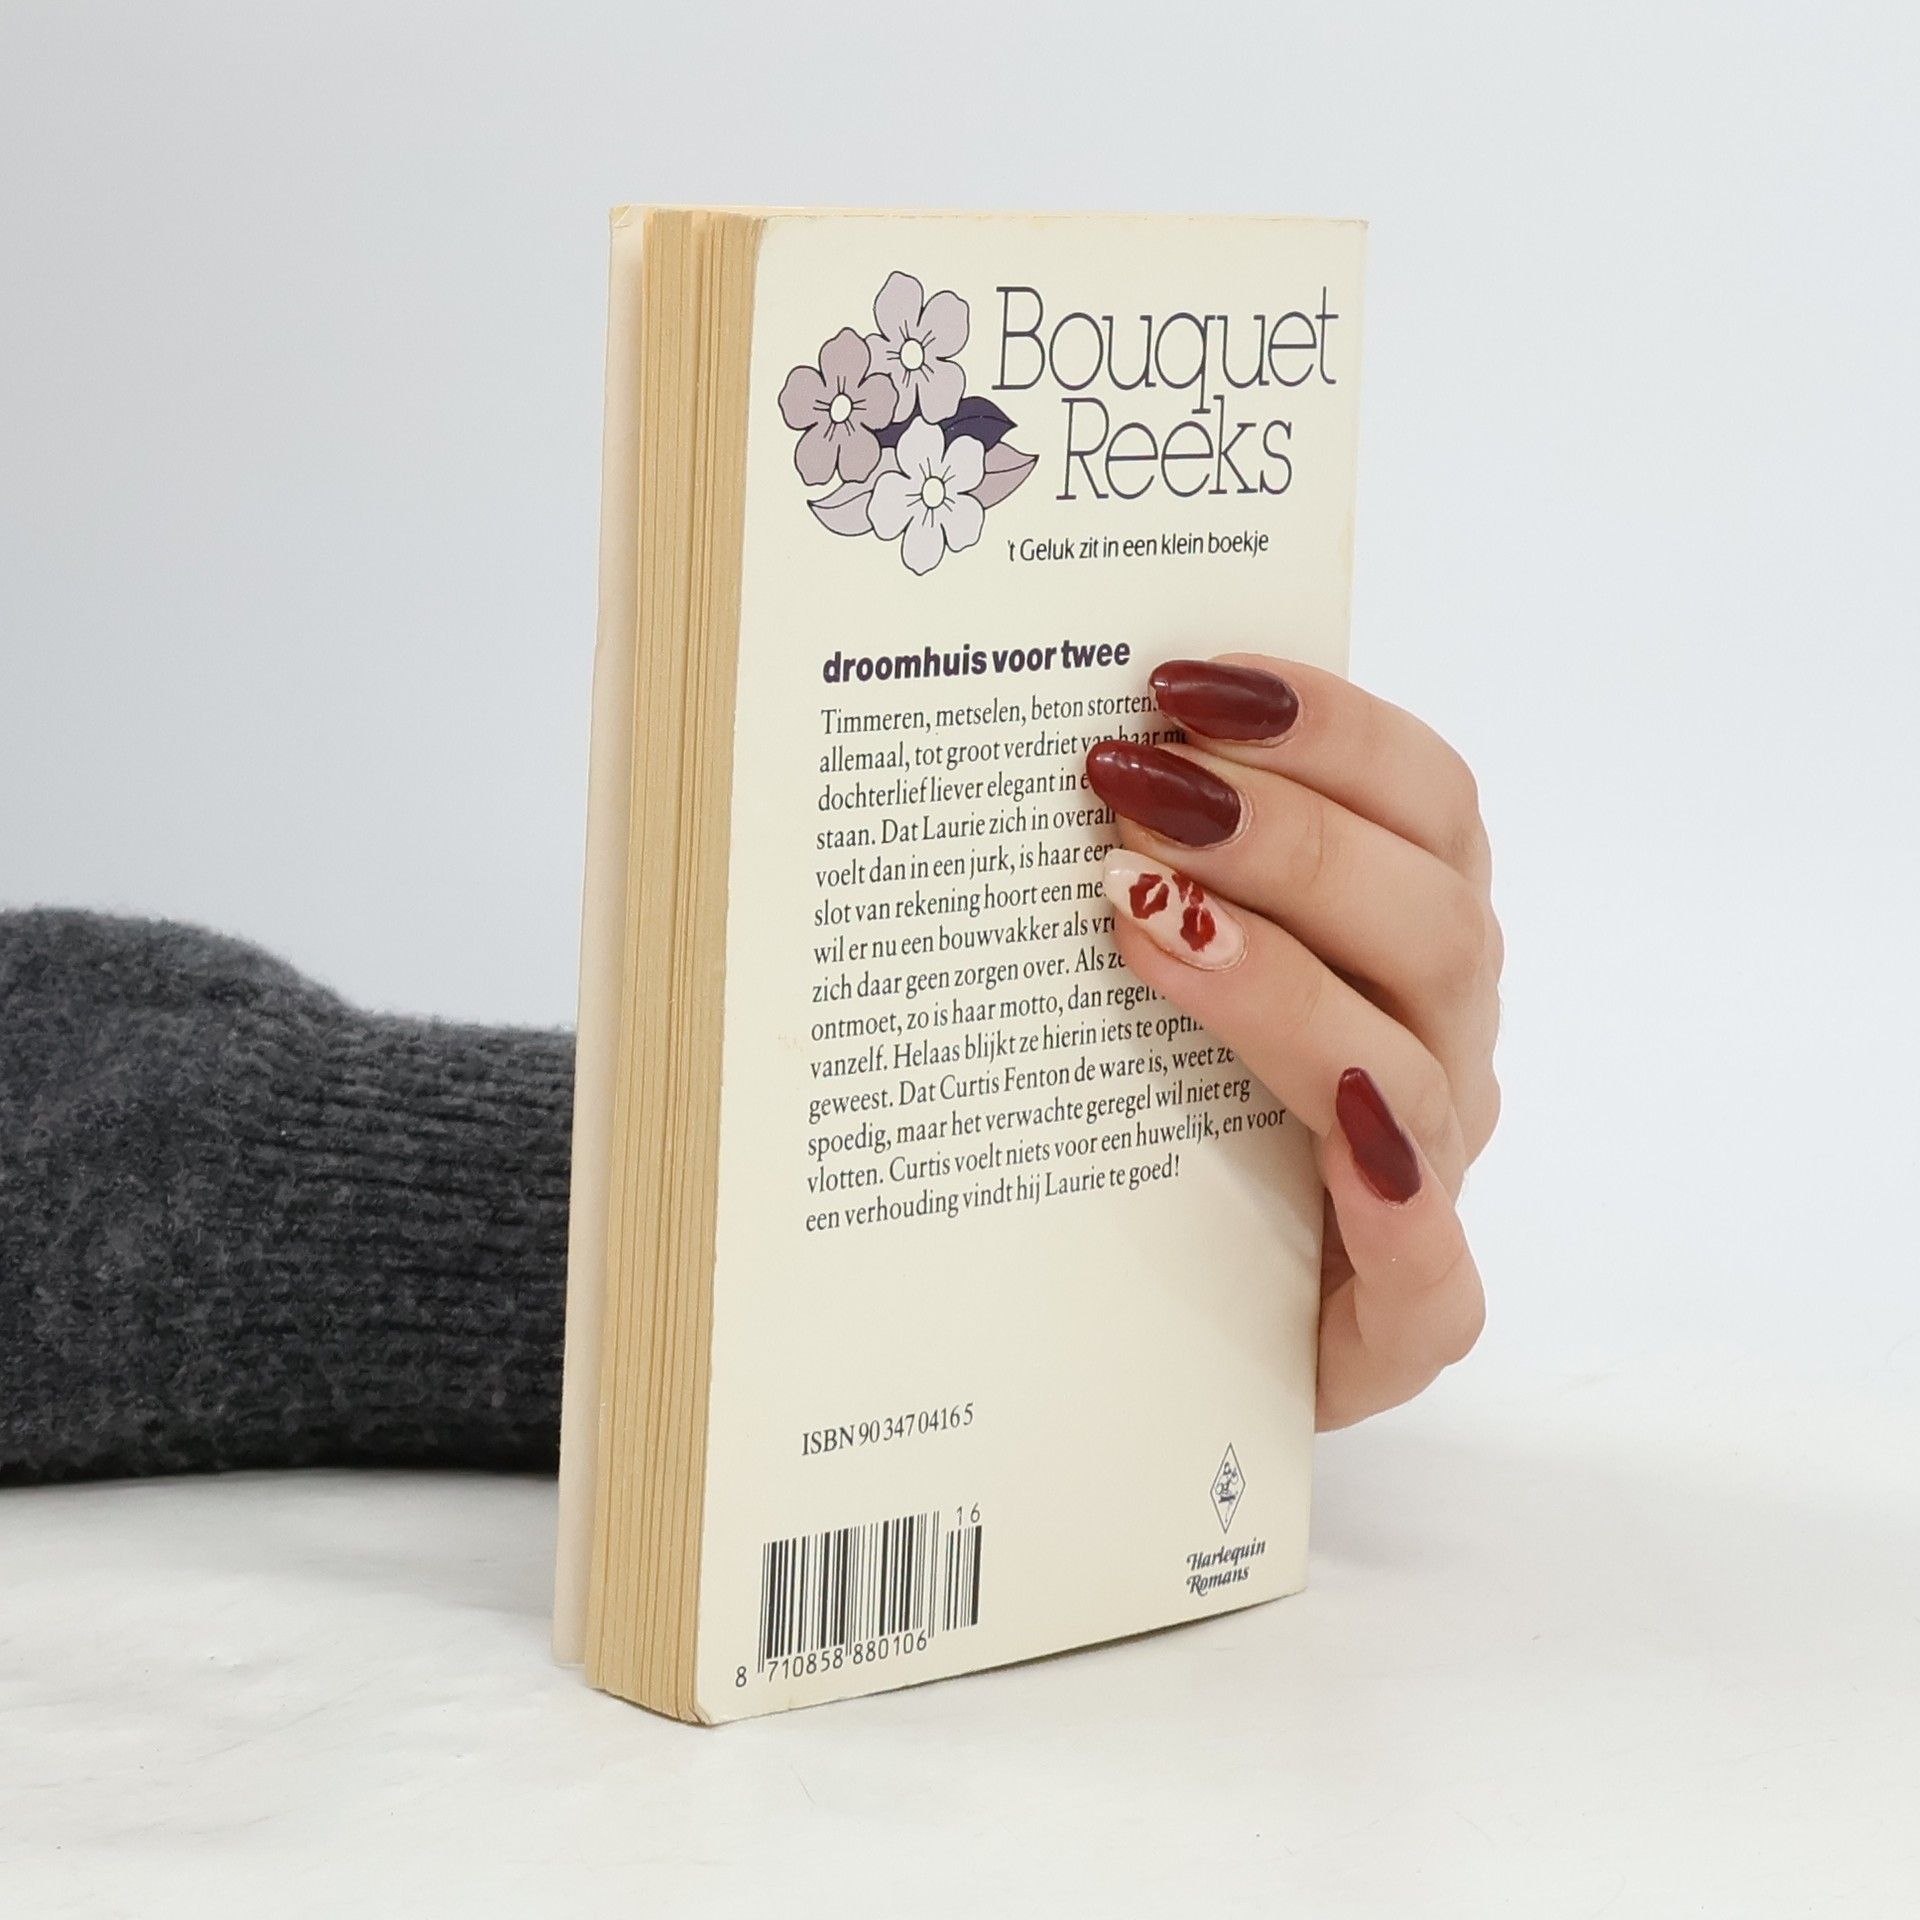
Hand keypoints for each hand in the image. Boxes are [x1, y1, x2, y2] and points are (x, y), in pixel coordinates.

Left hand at [1085, 655, 1498, 1427]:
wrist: (1189, 1312)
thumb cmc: (1177, 1110)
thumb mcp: (1173, 966)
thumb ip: (1166, 868)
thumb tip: (1068, 754)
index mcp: (1405, 940)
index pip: (1425, 800)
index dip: (1330, 727)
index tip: (1185, 681)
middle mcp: (1436, 1044)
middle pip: (1430, 918)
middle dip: (1289, 840)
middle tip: (1135, 790)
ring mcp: (1432, 1183)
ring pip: (1418, 1074)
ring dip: (1289, 985)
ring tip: (1145, 924)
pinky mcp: (1404, 1322)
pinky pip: (1437, 1280)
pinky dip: (1402, 1215)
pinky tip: (1343, 1159)